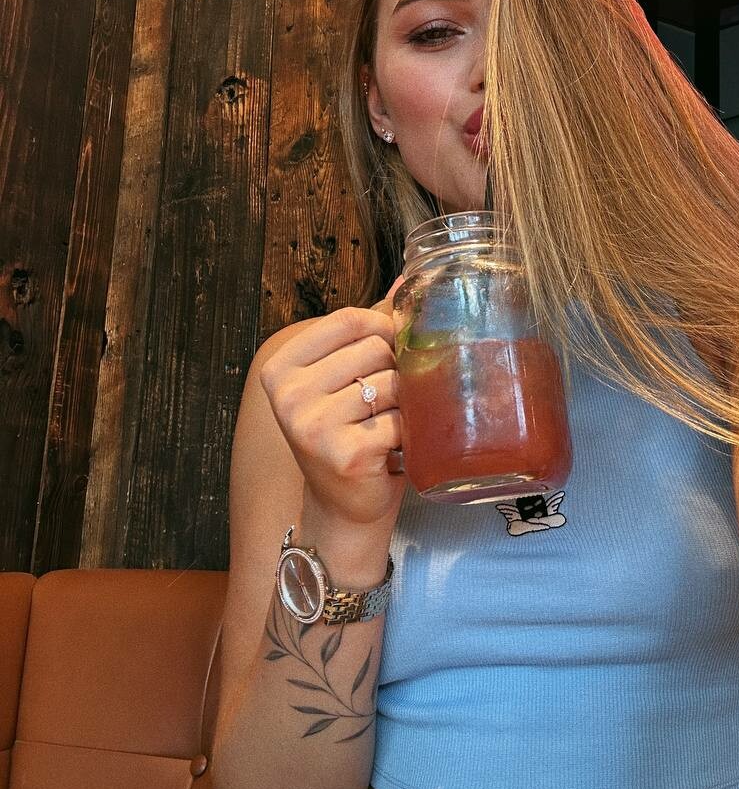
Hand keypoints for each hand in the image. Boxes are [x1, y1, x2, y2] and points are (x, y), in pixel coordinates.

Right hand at [258, 276, 406, 529]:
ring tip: (387, 423)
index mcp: (282, 368)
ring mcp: (313, 426)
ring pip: (391, 383)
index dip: (383, 327)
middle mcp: (290, 395)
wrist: (342, 507)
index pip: (349, 319)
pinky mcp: (345, 454)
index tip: (392, 348)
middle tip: (386, 400)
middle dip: (395, 370)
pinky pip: (400, 420)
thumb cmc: (345, 434)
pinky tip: (391, 448)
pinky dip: (407, 432)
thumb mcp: (343, 377)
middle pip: (374, 349)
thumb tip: (406, 282)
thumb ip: (369, 329)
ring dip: (404, 403)